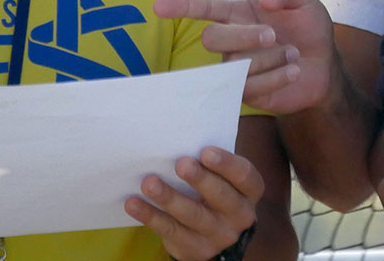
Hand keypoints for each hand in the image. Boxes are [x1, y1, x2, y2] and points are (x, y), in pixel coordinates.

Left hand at [124, 146, 261, 260]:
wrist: (215, 232)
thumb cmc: (216, 188)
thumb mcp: (223, 174)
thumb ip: (212, 159)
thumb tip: (181, 134)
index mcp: (250, 190)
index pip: (244, 176)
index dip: (226, 164)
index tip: (205, 151)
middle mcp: (240, 215)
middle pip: (221, 197)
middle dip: (200, 180)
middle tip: (181, 164)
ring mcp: (218, 236)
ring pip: (193, 216)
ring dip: (169, 198)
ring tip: (149, 182)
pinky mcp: (195, 249)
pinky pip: (170, 231)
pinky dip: (150, 216)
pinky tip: (134, 203)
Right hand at [154, 0, 336, 113]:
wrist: (325, 63)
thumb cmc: (307, 25)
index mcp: (237, 12)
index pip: (202, 7)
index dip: (180, 5)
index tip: (157, 6)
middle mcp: (230, 40)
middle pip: (211, 38)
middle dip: (243, 36)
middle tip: (273, 35)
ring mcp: (235, 68)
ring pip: (234, 65)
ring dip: (269, 58)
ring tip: (294, 54)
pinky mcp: (246, 93)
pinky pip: (249, 88)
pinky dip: (277, 76)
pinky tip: (294, 70)